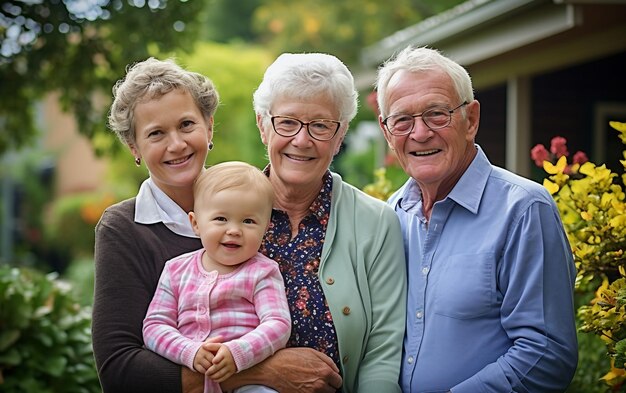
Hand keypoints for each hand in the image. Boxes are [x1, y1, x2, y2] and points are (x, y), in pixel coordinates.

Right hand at [184, 336, 222, 392]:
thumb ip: (215, 340)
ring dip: (211, 369)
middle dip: (215, 365)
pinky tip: (209, 370)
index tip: (220, 360)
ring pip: (207, 368)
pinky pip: (203, 371)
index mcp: (205, 348)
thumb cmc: (204, 348)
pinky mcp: (196, 365)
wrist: (192, 352)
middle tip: (218, 365)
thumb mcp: (208, 343)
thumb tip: (222, 336)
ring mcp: (198, 360)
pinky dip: (207, 371)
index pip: (214, 357)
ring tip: (214, 368)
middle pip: (211, 362)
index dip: (218, 359)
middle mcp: (201, 354)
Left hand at [204, 343, 236, 382]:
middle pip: (217, 367)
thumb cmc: (225, 350)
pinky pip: (224, 378)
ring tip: (209, 376)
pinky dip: (218, 379)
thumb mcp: (220, 346)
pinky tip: (213, 379)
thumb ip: (211, 346)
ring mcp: (229, 367)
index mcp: (223, 354)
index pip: (219, 358)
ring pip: (220, 374)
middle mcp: (227, 361)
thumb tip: (203, 346)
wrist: (238, 354)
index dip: (215, 360)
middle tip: (206, 373)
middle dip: (210, 371)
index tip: (212, 362)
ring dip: (213, 376)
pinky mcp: (231, 372)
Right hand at [222, 347, 341, 392]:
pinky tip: (304, 387)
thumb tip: (335, 368)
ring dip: (319, 390)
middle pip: (332, 390)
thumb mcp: (310, 352)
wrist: (272, 368)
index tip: (329, 378)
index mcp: (324, 371)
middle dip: (327, 385)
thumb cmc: (289, 358)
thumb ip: (326, 360)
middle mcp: (319, 384)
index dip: (333, 379)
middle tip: (317, 379)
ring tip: (309, 383)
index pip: (338, 381)